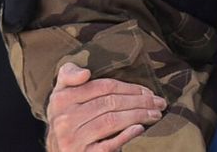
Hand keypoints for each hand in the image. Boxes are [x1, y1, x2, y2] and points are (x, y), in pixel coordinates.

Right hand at [46, 63, 164, 151]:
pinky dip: (126, 135)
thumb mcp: (62, 94)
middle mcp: (64, 119)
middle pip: (110, 103)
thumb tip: (85, 73)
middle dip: (139, 101)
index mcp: (61, 98)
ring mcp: (73, 139)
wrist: (58, 151)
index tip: (147, 90)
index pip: (102, 87)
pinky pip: (108, 144)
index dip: (128, 87)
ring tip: (155, 114)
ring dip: (138, 116)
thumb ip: (69, 75)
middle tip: (158, 102)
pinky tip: (139, 128)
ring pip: (112, 121)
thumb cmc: (66, 118)